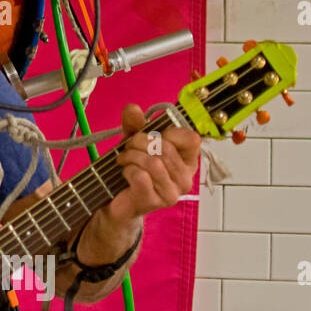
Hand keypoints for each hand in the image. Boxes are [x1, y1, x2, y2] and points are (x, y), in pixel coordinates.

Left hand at [102, 102, 201, 229]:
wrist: (118, 203)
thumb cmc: (133, 171)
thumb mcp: (134, 143)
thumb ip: (135, 125)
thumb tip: (133, 108)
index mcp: (188, 162)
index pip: (191, 139)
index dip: (169, 132)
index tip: (153, 136)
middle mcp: (185, 179)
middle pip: (166, 149)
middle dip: (140, 142)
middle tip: (128, 147)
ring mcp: (172, 193)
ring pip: (153, 162)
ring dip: (131, 156)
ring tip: (124, 159)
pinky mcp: (154, 201)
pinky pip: (140, 175)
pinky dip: (127, 169)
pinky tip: (125, 173)